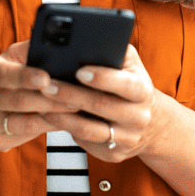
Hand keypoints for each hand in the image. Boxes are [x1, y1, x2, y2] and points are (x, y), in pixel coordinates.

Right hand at [0, 41, 74, 152]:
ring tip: (76, 107)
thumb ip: (26, 52)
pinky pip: (27, 135)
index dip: (26, 76)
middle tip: (77, 95)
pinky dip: (48, 127)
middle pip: (20, 100)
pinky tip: (65, 121)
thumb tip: (53, 42)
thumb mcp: (4, 62)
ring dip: (54, 115)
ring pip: (25, 122)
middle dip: (51, 98)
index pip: (4, 74)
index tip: (47, 78)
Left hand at [41, 44, 162, 162]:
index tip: (79, 70)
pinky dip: (65, 129)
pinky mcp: (113, 155)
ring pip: (88, 130)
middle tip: (47, 84)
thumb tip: (87, 40)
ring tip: (42, 101)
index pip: (125, 84)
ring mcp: (126, 139)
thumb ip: (115, 51)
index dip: (103, 78)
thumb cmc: (132, 84)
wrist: (152, 124)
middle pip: (100, 107)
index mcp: (144, 91)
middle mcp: (139, 117)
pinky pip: (85, 142)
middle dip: (71, 94)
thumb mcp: (132, 66)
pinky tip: (50, 116)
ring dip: (62, 116)